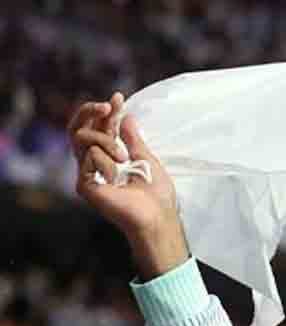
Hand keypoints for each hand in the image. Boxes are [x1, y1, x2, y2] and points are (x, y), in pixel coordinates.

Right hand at [70, 92, 188, 279]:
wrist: (157, 216)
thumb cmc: (156, 194)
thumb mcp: (146, 158)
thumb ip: (133, 139)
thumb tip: (127, 116)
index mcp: (108, 157)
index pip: (98, 128)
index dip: (105, 111)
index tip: (119, 98)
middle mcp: (93, 164)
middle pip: (78, 128)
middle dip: (91, 111)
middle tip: (109, 106)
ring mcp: (86, 173)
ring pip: (81, 137)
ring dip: (106, 140)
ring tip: (124, 158)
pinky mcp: (83, 184)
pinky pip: (88, 156)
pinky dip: (106, 161)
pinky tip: (117, 176)